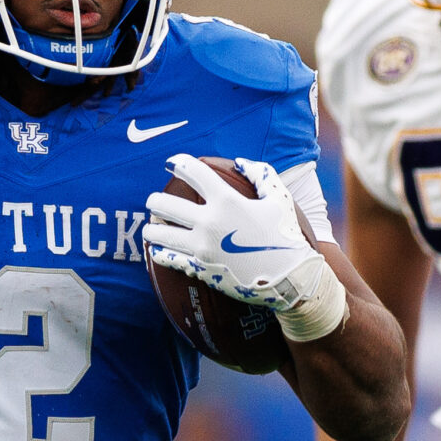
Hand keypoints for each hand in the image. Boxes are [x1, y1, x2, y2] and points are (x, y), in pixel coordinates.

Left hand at [144, 155, 344, 337]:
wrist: (290, 277)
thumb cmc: (286, 236)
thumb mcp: (279, 199)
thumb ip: (261, 174)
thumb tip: (240, 163)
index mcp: (227, 201)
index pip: (193, 172)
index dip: (179, 162)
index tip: (171, 162)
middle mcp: (209, 223)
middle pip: (165, 204)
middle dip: (154, 200)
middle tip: (153, 201)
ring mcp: (202, 248)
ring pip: (159, 234)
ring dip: (152, 229)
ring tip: (150, 228)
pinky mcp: (200, 269)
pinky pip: (168, 260)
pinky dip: (159, 253)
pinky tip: (157, 250)